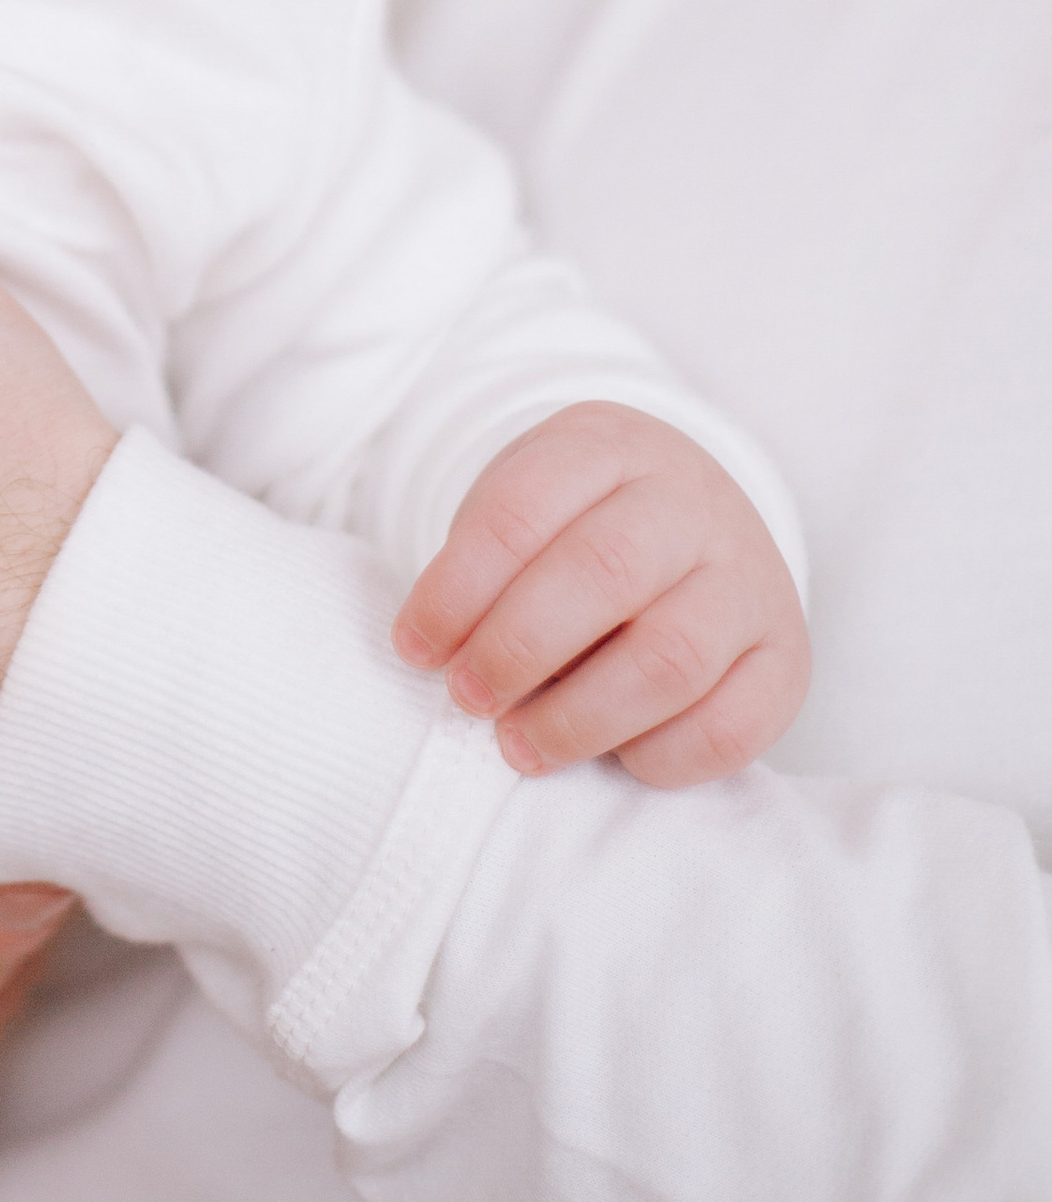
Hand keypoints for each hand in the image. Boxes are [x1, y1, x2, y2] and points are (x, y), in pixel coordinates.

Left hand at [392, 400, 811, 784]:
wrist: (691, 523)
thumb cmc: (576, 525)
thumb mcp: (525, 508)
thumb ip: (490, 566)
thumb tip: (454, 662)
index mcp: (609, 445)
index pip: (522, 509)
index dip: (457, 588)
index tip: (415, 647)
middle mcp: (694, 501)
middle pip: (601, 574)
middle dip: (516, 649)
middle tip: (468, 697)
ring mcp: (751, 578)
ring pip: (670, 659)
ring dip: (578, 717)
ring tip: (521, 743)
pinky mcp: (787, 659)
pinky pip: (729, 727)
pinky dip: (658, 756)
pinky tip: (613, 755)